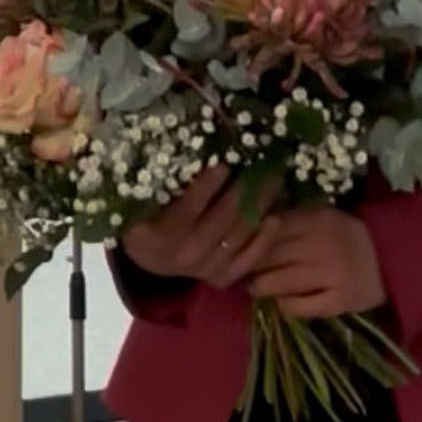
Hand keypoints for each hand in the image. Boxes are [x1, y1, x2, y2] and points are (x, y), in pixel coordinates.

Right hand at [121, 167, 275, 288]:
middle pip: (221, 219)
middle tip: (265, 163)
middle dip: (245, 189)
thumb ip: (166, 178)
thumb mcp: (147, 198)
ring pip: (238, 235)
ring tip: (274, 181)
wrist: (151, 255)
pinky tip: (275, 218)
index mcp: (159, 234)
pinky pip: (248, 259)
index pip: (187, 208)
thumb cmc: (149, 213)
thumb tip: (197, 144)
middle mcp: (183, 254)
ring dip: (260, 206)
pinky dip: (263, 240)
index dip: (207, 186)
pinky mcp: (221, 278)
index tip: (224, 163)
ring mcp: (204, 269)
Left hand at [245, 206, 385, 317]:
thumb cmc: (345, 236)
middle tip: (239, 270)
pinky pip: (298, 307)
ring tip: (255, 286)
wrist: (391, 260)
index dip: (247, 239)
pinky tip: (282, 301)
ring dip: (260, 286)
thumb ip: (289, 219)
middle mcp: (322, 245)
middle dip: (249, 265)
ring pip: (278, 283)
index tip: (234, 246)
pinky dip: (285, 305)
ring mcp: (332, 275)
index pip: (269, 229)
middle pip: (269, 257)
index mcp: (316, 219)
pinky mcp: (340, 301)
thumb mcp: (320, 216)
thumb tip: (246, 226)